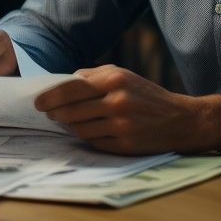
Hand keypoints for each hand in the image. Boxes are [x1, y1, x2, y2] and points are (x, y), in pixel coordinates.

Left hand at [34, 65, 220, 154]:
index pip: (72, 88)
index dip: (51, 96)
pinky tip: (91, 131)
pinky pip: (93, 142)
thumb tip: (66, 80)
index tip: (38, 102)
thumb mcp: (124, 75)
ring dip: (71, 126)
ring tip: (71, 121)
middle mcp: (117, 101)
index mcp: (115, 79)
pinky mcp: (124, 145)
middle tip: (49, 113)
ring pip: (79, 128)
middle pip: (71, 111)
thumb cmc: (148, 96)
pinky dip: (88, 137)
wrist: (182, 120)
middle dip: (55, 113)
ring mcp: (121, 125)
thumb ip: (94, 75)